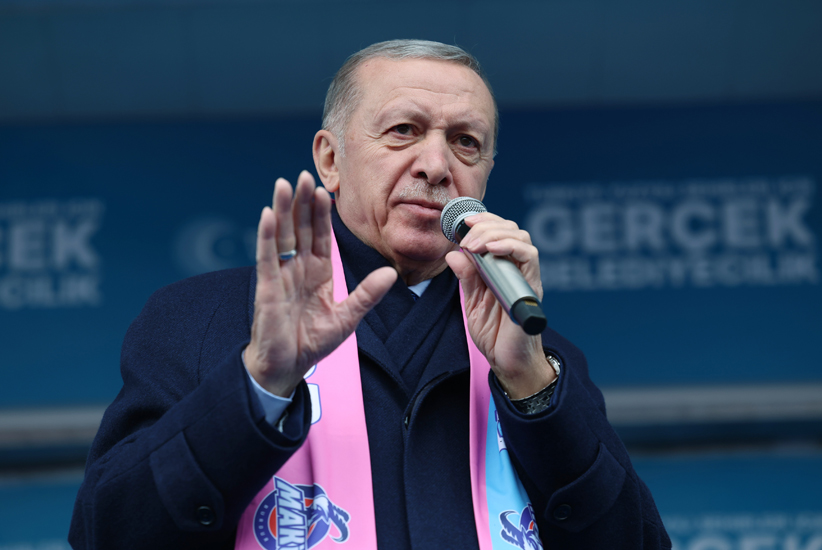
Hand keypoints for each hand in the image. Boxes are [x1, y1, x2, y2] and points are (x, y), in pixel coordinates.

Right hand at [244, 171, 396, 396]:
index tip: (324, 190)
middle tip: (304, 174)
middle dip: (302, 202)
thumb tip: (391, 274)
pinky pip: (267, 258)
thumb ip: (367, 295)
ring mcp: (281, 276)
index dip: (321, 214)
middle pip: (300, 228)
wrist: (287, 367)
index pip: (319, 236)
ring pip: (282, 236)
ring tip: (284, 184)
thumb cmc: (312, 342)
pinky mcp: (267, 288)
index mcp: (317, 273)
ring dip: (283, 210)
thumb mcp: (347, 318)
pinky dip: (267, 236)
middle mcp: (298, 269)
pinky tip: (268, 214)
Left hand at [445, 213, 554, 398]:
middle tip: (466, 237)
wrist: (507, 362)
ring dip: (495, 233)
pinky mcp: (531, 287)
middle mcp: (517, 269)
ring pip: (521, 237)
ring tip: (475, 244)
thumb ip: (467, 277)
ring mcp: (526, 276)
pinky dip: (510, 246)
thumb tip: (453, 254)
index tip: (463, 222)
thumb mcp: (472, 302)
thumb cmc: (494, 334)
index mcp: (503, 268)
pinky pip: (530, 257)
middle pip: (510, 229)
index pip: (499, 232)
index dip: (484, 220)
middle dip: (485, 225)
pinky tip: (492, 248)